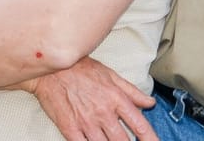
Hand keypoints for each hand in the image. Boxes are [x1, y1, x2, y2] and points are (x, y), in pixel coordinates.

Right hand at [30, 57, 158, 140]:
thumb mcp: (111, 75)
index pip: (139, 124)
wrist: (53, 70)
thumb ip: (132, 92)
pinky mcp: (71, 130)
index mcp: (116, 98)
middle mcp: (104, 113)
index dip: (150, 138)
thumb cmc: (82, 69)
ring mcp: (87, 123)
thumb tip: (150, 102)